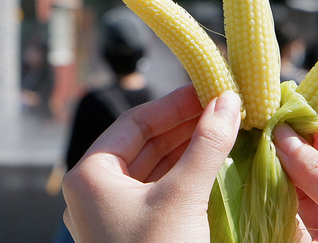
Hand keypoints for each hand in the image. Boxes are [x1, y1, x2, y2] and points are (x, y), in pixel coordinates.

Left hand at [61, 84, 240, 242]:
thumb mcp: (182, 196)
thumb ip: (206, 145)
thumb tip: (228, 101)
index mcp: (90, 174)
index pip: (134, 122)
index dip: (174, 103)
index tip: (210, 89)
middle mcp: (96, 191)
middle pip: (145, 143)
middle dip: (185, 125)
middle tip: (224, 108)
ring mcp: (114, 215)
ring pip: (154, 167)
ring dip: (188, 149)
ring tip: (225, 130)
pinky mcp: (134, 233)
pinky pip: (160, 192)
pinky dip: (186, 175)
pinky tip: (214, 163)